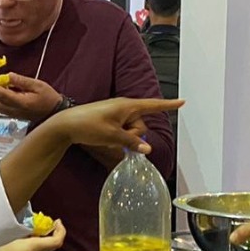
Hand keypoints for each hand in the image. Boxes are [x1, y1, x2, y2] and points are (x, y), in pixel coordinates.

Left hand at [0, 73, 61, 119]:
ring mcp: (14, 114)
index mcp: (21, 102)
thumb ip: (22, 81)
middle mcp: (15, 110)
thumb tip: (9, 75)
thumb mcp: (38, 85)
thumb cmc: (48, 98)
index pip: (2, 94)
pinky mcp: (15, 115)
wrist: (55, 112)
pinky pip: (1, 108)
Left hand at [45, 96, 182, 153]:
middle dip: (134, 135)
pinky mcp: (110, 120)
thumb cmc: (88, 125)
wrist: (66, 124)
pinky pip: (122, 131)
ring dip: (124, 138)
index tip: (183, 102)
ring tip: (107, 137)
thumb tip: (146, 148)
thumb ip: (131, 142)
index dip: (168, 105)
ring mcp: (117, 114)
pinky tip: (106, 139)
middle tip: (115, 138)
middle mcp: (124, 107)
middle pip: (141, 125)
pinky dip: (118, 137)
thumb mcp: (112, 136)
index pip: (153, 105)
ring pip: (131, 131)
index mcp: (127, 106)